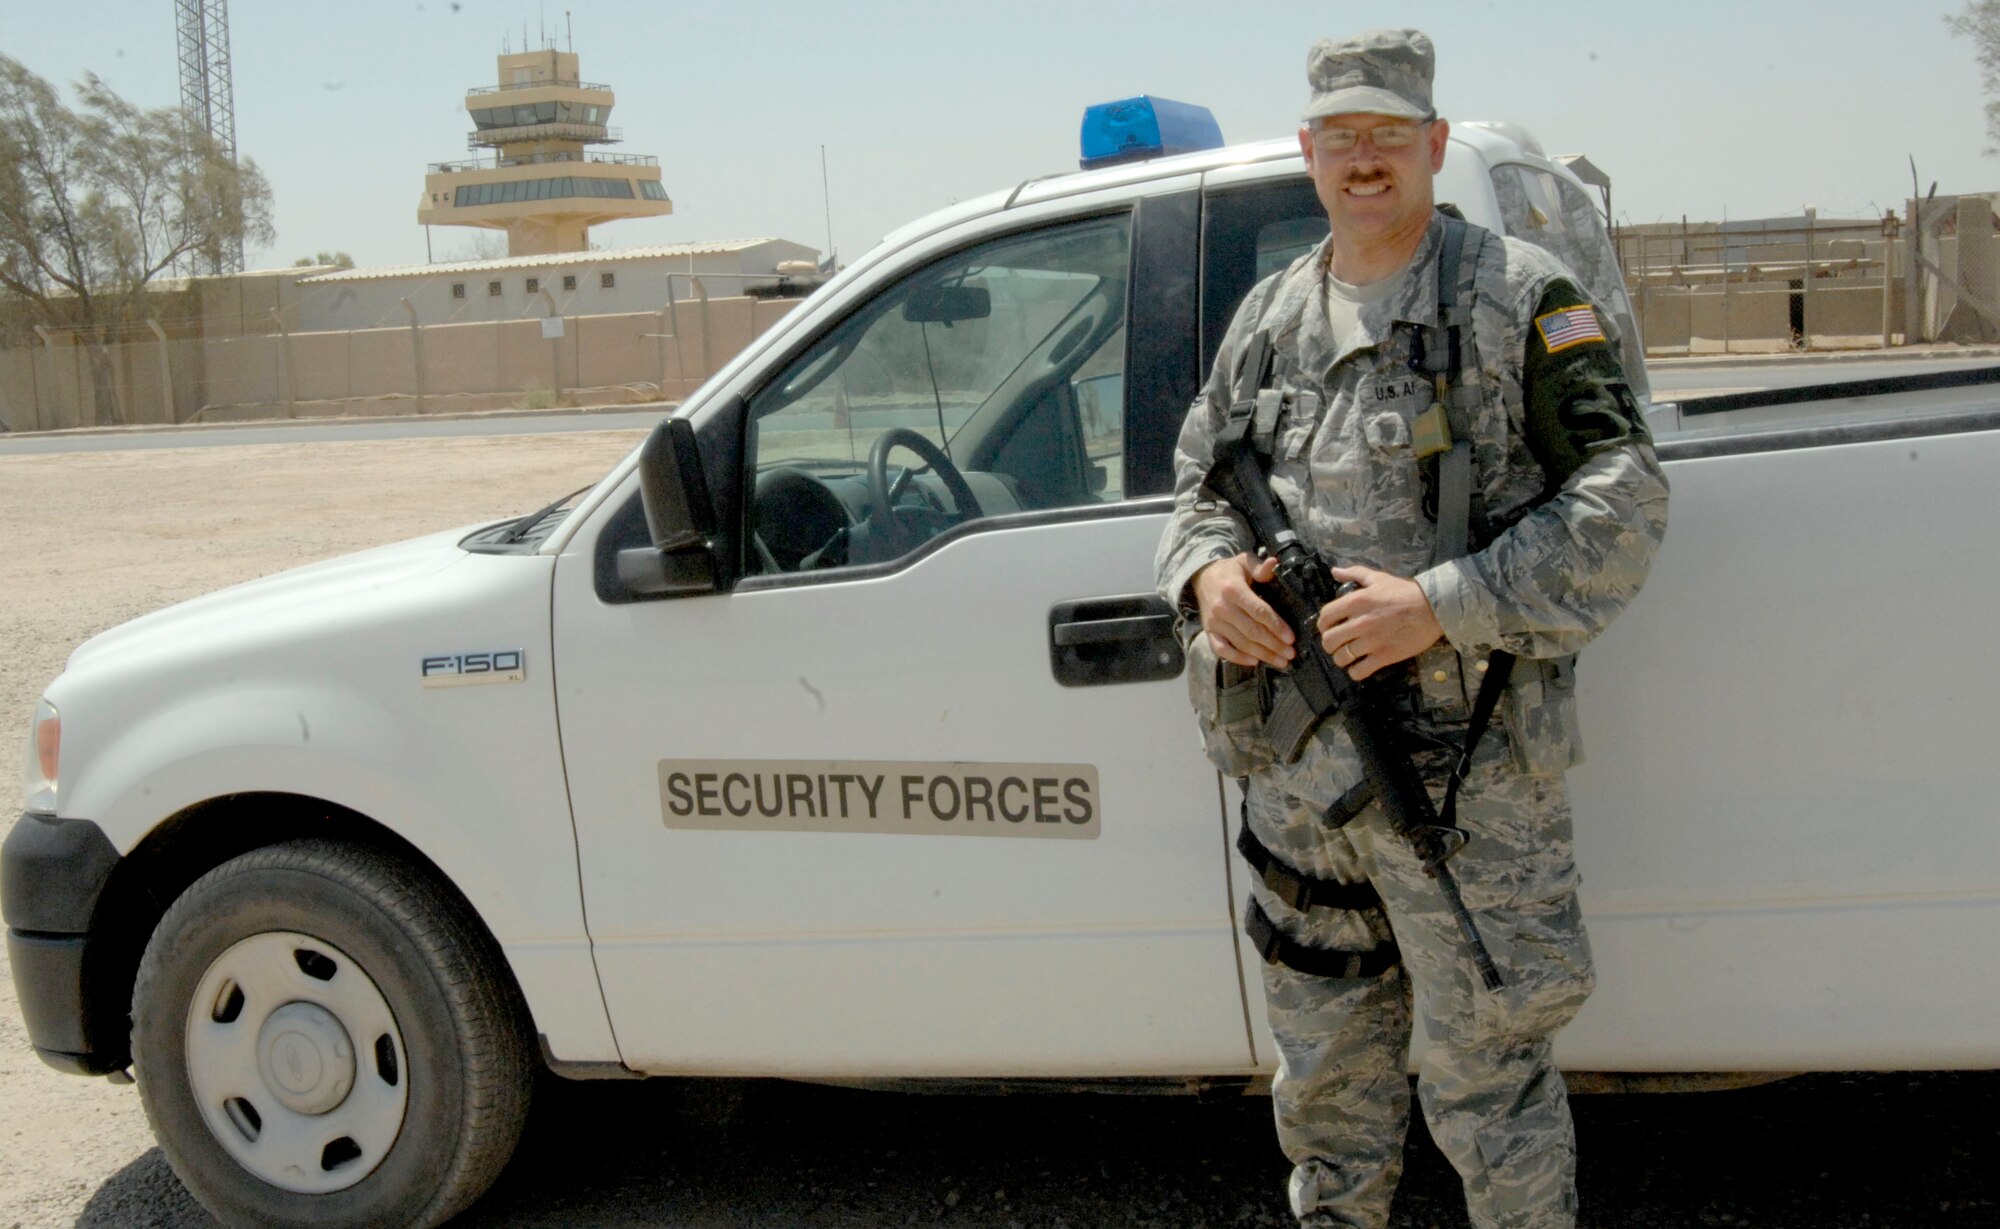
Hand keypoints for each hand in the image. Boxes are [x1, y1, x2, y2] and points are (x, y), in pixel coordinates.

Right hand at [1192, 553, 1294, 667]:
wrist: (1202, 577)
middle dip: (1274, 645)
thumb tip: (1274, 564)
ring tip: (1280, 661)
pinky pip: (1221, 650)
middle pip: (1252, 631)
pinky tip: (1254, 662)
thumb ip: (1260, 567)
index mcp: (1233, 590)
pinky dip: (1237, 658)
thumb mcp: (1244, 562)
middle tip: (1290, 654)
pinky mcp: (1209, 631)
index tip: (1291, 638)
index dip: (1276, 626)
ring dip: (1262, 655)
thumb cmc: (1230, 571)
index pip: (1259, 612)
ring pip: (1241, 643)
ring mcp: (1214, 622)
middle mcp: (1222, 608)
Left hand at [1315, 565, 1442, 680]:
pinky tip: (1359, 667)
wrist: (1434, 608)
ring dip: (1341, 659)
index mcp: (1356, 602)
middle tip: (1336, 644)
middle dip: (1329, 644)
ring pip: (1342, 658)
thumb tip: (1335, 571)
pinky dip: (1355, 672)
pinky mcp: (1384, 656)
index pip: (1325, 617)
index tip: (1328, 627)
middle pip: (1329, 640)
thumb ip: (1355, 573)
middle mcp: (1360, 623)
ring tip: (1347, 656)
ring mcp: (1372, 642)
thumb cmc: (1405, 592)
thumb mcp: (1379, 578)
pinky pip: (1359, 671)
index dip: (1322, 624)